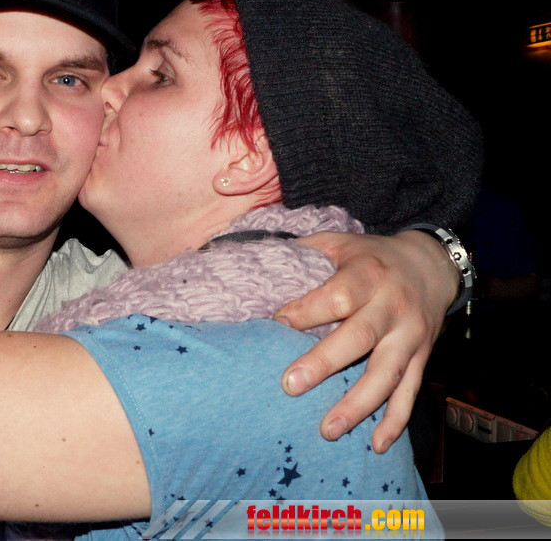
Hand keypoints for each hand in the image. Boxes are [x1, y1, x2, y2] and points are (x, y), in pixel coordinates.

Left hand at [275, 230, 456, 451]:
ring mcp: (410, 336)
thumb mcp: (340, 242)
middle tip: (291, 386)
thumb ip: (303, 252)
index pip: (337, 297)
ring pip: (386, 374)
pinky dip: (395, 421)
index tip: (276, 323)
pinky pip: (410, 392)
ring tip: (328, 429)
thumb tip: (256, 261)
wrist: (431, 265)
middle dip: (325, 363)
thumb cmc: (371, 256)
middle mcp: (392, 306)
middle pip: (359, 337)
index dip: (305, 312)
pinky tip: (376, 445)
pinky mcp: (422, 357)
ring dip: (358, 405)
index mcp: (368, 275)